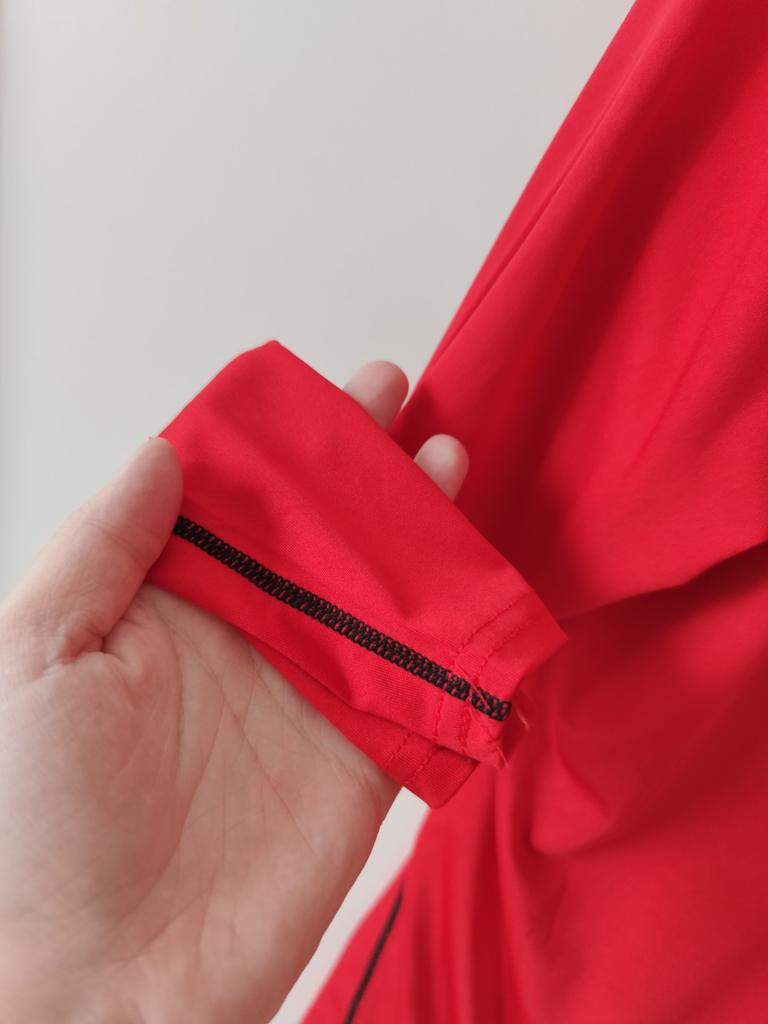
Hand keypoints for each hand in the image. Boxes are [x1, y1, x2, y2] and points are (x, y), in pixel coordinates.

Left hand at [0, 362, 467, 1023]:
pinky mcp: (362, 754)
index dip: (273, 443)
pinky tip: (475, 565)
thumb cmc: (33, 821)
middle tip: (397, 396)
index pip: (231, 502)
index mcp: (164, 605)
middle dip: (357, 464)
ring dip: (415, 524)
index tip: (311, 392)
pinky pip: (419, 676)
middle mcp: (243, 637)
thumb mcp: (33, 656)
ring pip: (377, 587)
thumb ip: (103, 548)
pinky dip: (452, 626)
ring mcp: (308, 691)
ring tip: (445, 456)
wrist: (97, 980)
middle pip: (315, 531)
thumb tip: (165, 453)